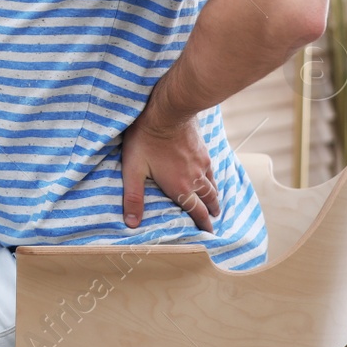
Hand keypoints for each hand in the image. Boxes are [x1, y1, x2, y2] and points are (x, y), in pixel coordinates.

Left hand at [119, 106, 219, 232]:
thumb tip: (132, 224)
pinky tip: (209, 176)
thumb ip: (133, 197)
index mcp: (180, 188)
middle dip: (211, 212)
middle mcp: (196, 179)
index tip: (210, 234)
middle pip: (209, 200)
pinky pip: (212, 170)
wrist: (167, 112)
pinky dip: (213, 179)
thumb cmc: (146, 140)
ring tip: (215, 202)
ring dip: (214, 197)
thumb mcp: (133, 170)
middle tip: (213, 219)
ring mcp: (202, 164)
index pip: (196, 212)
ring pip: (213, 185)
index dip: (204, 225)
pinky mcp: (203, 150)